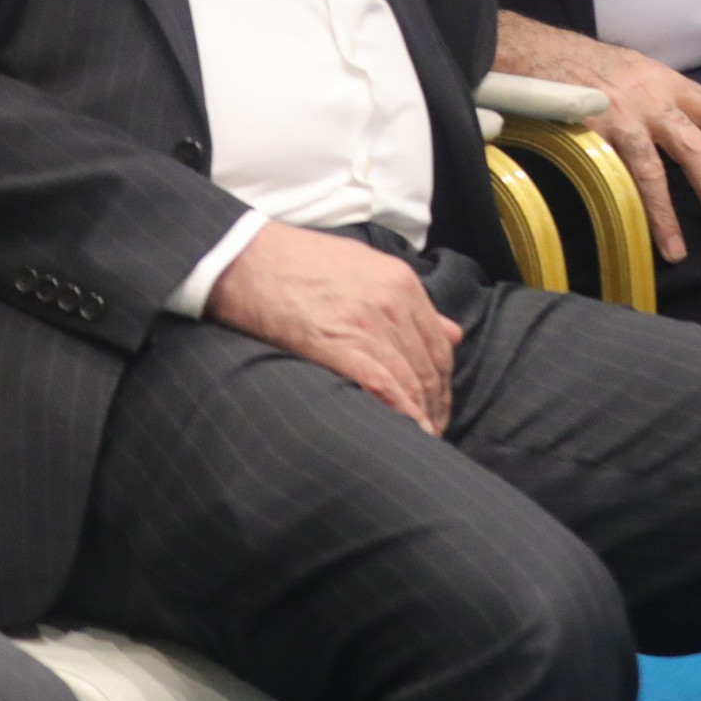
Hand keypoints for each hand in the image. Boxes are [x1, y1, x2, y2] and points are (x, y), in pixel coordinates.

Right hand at [205, 222, 461, 434]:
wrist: (246, 258)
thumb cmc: (299, 262)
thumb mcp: (364, 267)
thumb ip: (409, 301)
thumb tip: (454, 331)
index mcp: (401, 282)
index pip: (439, 345)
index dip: (443, 383)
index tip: (438, 406)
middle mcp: (392, 302)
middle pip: (429, 367)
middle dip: (435, 406)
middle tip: (432, 432)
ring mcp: (367, 324)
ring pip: (411, 381)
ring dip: (420, 417)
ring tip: (419, 442)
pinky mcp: (338, 344)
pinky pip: (383, 387)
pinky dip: (402, 415)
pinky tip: (408, 434)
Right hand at [494, 11, 700, 262]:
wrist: (538, 51)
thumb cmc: (592, 66)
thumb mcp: (640, 72)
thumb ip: (665, 101)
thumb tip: (690, 136)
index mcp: (668, 83)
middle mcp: (650, 99)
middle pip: (693, 147)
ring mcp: (619, 118)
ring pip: (652, 171)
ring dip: (666, 214)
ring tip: (677, 252)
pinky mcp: (589, 137)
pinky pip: (611, 178)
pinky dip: (623, 206)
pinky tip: (629, 232)